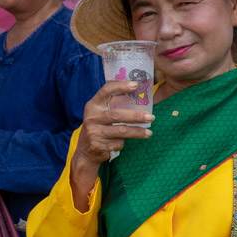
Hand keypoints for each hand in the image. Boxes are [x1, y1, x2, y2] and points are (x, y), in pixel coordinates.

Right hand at [70, 81, 153, 211]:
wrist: (85, 151)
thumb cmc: (98, 127)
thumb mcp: (100, 113)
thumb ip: (113, 104)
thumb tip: (138, 91)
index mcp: (93, 105)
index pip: (106, 91)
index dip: (121, 86)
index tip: (136, 85)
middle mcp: (92, 117)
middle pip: (116, 115)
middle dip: (136, 116)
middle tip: (151, 117)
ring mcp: (94, 132)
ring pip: (121, 131)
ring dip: (137, 132)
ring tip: (149, 133)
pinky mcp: (97, 146)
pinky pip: (117, 143)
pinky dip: (123, 143)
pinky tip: (123, 143)